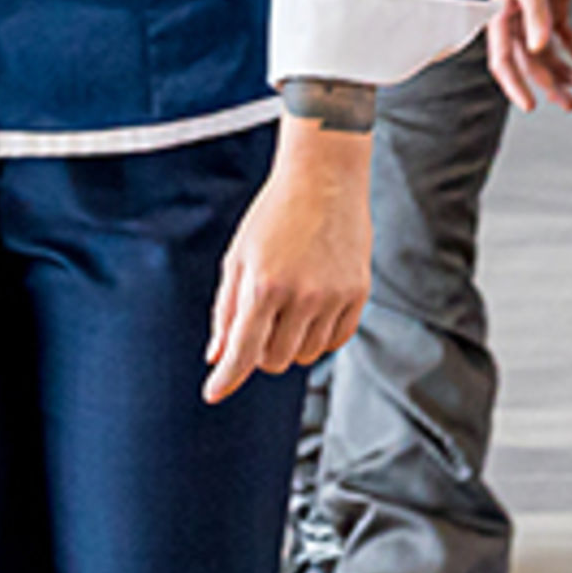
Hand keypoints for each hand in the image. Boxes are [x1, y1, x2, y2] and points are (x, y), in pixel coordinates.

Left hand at [205, 125, 370, 402]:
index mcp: (264, 286)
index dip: (226, 378)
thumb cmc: (274, 215)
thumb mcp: (238, 258)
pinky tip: (312, 313)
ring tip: (288, 311)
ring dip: (291, 344)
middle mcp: (302, 295)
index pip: (243, 351)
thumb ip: (226, 310)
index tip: (212, 393)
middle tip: (260, 325)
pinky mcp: (359, 292)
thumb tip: (218, 356)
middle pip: (274, 360)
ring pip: (306, 354)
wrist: (326, 178)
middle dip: (260, 352)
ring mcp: (335, 295)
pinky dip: (320, 337)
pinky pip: (337, 339)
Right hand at [487, 0, 571, 110]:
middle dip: (549, 85)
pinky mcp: (552, 14)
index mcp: (500, 20)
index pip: (503, 61)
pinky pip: (563, 39)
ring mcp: (535, 21)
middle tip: (569, 104)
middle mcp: (516, 25)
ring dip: (565, 72)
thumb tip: (539, 47)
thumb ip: (536, 16)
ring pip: (548, 56)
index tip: (530, 105)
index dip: (515, 86)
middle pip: (530, 64)